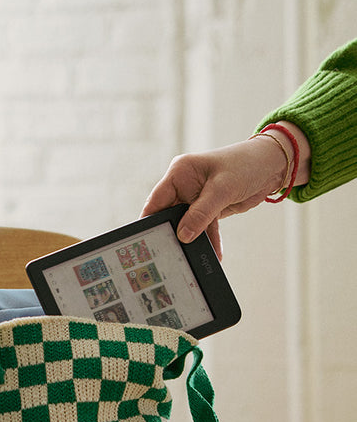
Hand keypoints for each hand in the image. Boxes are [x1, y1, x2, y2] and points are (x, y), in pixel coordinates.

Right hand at [141, 122, 307, 258]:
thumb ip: (201, 213)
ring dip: (193, 240)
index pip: (156, 200)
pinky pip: (204, 228)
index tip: (146, 238)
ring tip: (192, 257)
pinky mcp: (210, 208)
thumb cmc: (246, 164)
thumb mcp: (222, 189)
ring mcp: (196, 198)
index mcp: (179, 173)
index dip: (150, 219)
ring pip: (188, 224)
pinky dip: (208, 240)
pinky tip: (213, 253)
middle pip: (170, 214)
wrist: (274, 165)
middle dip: (172, 232)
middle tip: (170, 252)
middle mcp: (184, 185)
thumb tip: (183, 235)